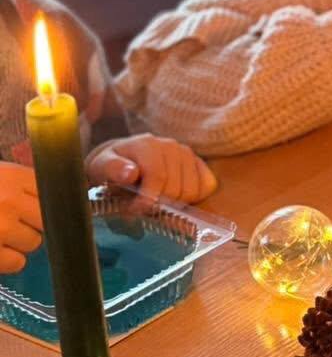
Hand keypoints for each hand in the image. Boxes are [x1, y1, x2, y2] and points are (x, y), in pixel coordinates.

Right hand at [0, 162, 42, 273]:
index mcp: (12, 176)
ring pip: (33, 243)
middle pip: (46, 220)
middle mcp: (9, 200)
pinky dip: (7, 260)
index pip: (53, 193)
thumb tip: (59, 197)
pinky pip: (15, 262)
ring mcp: (0, 228)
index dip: (46, 203)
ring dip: (20, 243)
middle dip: (33, 224)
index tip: (37, 208)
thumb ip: (20, 183)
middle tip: (13, 222)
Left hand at [87, 135, 216, 204]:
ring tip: (156, 200)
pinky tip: (174, 195)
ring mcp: (188, 154)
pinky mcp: (199, 163)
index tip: (134, 212)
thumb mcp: (101, 166)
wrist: (122, 157)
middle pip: (176, 189)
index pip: (158, 178)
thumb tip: (130, 173)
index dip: (148, 200)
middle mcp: (172, 146)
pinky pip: (206, 186)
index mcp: (148, 144)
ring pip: (192, 191)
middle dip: (159, 204)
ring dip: (175, 203)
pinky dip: (193, 197)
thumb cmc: (111, 165)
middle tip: (142, 208)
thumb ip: (113, 169)